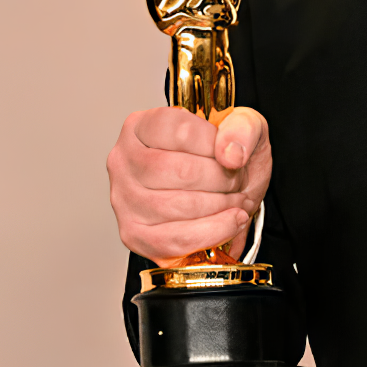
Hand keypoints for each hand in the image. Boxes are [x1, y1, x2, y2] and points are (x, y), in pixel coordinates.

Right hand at [107, 105, 271, 265]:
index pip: (181, 131)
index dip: (216, 146)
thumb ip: (242, 128)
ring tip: (235, 200)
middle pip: (181, 171)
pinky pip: (176, 240)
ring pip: (180, 207)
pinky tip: (230, 222)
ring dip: (221, 206)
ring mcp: (125, 200)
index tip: (232, 154)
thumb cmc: (220, 156)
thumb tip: (230, 153)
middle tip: (237, 180)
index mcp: (141, 126)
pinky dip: (213, 232)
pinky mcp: (134, 235)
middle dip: (222, 180)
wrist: (220, 190)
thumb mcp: (240, 126)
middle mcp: (124, 161)